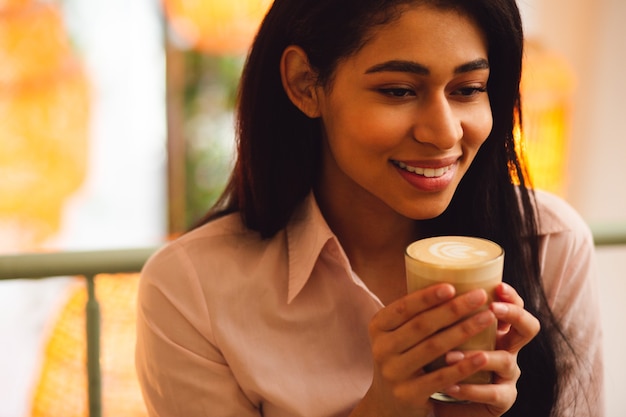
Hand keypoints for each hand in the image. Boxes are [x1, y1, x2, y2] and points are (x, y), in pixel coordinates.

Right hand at [353, 284, 496, 416]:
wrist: (387, 404)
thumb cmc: (402, 358)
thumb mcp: (397, 335)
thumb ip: (414, 315)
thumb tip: (452, 281)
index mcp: (378, 327)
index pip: (403, 307)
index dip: (427, 296)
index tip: (452, 285)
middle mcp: (381, 348)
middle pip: (421, 325)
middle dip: (453, 309)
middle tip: (480, 296)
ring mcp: (393, 372)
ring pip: (433, 348)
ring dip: (463, 331)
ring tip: (488, 318)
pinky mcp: (408, 394)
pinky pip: (439, 377)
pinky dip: (462, 366)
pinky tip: (482, 355)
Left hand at [433, 283, 539, 416]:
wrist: (440, 398)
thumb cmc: (439, 359)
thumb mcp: (440, 333)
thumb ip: (438, 313)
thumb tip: (417, 276)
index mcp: (495, 328)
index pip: (514, 305)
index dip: (511, 296)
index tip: (497, 286)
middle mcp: (508, 348)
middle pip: (528, 327)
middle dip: (514, 314)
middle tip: (491, 310)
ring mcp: (508, 375)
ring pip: (505, 361)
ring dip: (477, 356)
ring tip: (449, 356)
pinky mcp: (502, 400)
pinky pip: (492, 394)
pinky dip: (469, 389)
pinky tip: (449, 386)